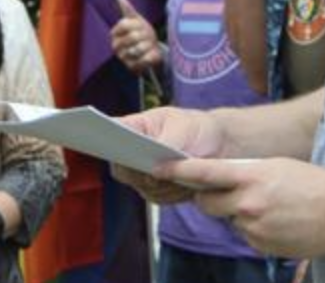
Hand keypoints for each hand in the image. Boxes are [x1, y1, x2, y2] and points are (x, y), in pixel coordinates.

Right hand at [110, 0, 163, 72]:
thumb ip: (128, 10)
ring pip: (139, 48)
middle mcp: (116, 46)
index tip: (142, 25)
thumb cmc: (142, 34)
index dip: (137, 24)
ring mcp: (123, 58)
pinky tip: (151, 54)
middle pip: (133, 36)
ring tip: (150, 45)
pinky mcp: (132, 68)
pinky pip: (145, 59)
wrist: (150, 51)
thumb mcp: (136, 20)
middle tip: (149, 36)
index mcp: (115, 34)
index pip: (125, 24)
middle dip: (145, 35)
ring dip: (149, 45)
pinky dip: (151, 56)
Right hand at [111, 107, 227, 204]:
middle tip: (156, 172)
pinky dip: (174, 193)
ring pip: (142, 187)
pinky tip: (188, 184)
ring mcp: (143, 173)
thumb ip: (166, 142)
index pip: (110, 133)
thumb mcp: (184, 127)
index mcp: (134, 127)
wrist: (220, 146)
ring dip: (163, 184)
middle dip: (140, 173)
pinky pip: (159, 198)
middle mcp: (133, 152)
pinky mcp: (157, 191)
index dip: (104, 140)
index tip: (114, 147)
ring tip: (183, 175)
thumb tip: (151, 165)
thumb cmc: (197, 128)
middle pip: (122, 169)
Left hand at [164, 156, 324, 259]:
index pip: (204, 173)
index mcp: (250, 176)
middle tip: (230, 191)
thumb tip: (220, 183)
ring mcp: (254, 229)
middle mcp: (247, 204)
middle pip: (207, 203)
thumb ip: (244, 174)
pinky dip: (254, 229)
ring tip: (271, 206)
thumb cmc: (312, 182)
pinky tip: (278, 221)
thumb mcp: (275, 166)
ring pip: (228, 220)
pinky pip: (246, 236)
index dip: (178, 170)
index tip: (158, 167)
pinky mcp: (262, 247)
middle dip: (210, 197)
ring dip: (238, 214)